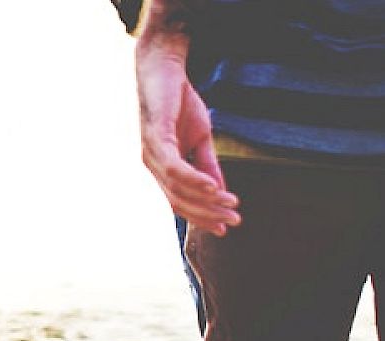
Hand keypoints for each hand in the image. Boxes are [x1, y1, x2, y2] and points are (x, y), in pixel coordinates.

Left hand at [137, 23, 240, 235]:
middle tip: (234, 221)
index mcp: (162, 167)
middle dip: (207, 213)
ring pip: (177, 187)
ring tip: (230, 204)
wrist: (165, 68)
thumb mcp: (200, 138)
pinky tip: (214, 187)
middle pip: (178, 200)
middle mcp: (152, 164)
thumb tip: (220, 192)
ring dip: (206, 199)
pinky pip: (174, 166)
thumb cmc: (180, 102)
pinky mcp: (155, 136)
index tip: (226, 227)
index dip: (202, 216)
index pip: (180, 201)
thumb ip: (207, 164)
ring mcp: (151, 152)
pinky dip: (193, 179)